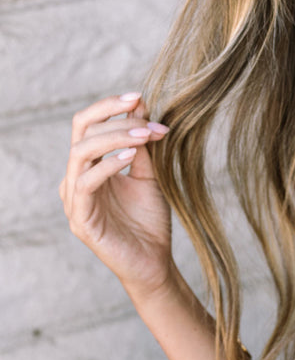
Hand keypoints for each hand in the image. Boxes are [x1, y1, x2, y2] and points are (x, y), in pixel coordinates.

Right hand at [59, 92, 174, 299]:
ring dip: (114, 137)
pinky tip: (130, 156)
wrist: (154, 263)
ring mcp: (74, 199)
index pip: (87, 124)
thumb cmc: (149, 221)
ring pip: (81, 152)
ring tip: (144, 134)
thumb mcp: (148, 175)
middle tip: (146, 114)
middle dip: (114, 117)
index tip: (141, 97)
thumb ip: (141, 145)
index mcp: (89, 166)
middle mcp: (76, 179)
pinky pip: (86, 183)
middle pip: (81, 131)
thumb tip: (141, 105)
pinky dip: (108, 165)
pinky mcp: (80, 219)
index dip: (110, 106)